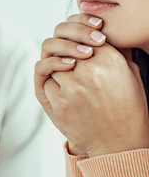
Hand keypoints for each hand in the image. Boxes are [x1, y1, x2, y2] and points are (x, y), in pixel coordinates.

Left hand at [35, 14, 148, 156]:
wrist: (121, 144)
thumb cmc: (127, 108)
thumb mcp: (131, 75)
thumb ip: (115, 52)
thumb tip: (98, 31)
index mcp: (111, 60)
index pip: (82, 33)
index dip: (76, 34)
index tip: (78, 43)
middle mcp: (92, 70)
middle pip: (62, 44)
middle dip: (62, 50)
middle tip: (68, 58)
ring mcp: (73, 87)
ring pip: (51, 63)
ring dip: (56, 69)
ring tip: (68, 78)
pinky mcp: (60, 103)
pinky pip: (45, 82)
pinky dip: (50, 85)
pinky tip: (63, 92)